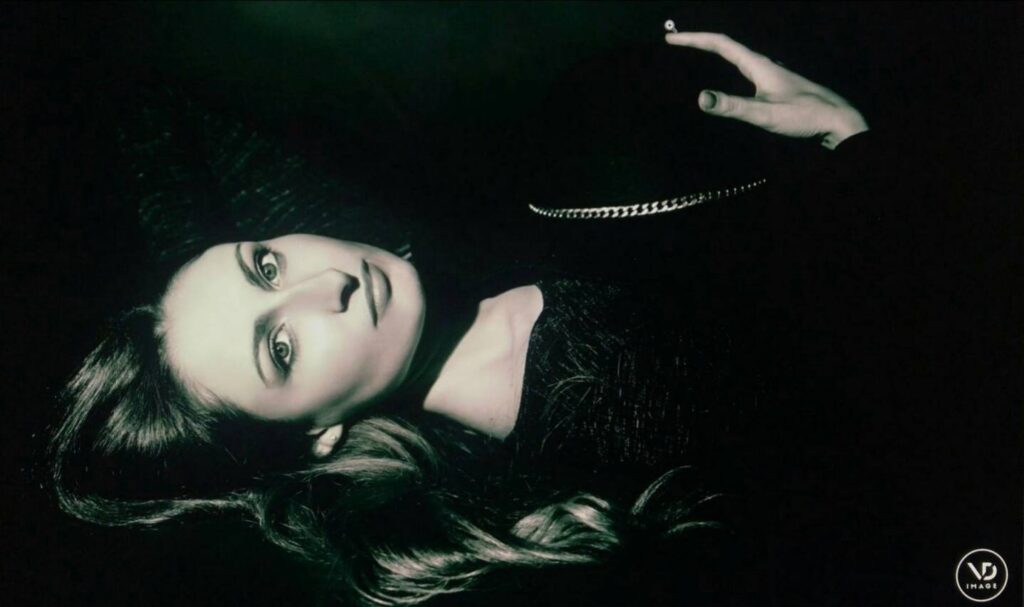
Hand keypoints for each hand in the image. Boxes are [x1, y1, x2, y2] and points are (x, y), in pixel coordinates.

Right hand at [665, 31, 867, 149]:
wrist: (839, 121)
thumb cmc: (806, 116)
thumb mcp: (766, 114)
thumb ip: (733, 106)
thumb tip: (701, 98)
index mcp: (759, 65)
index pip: (721, 44)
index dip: (694, 39)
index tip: (671, 39)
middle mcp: (764, 65)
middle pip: (726, 46)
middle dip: (699, 43)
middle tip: (676, 42)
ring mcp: (771, 76)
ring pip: (737, 57)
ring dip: (713, 53)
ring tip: (695, 53)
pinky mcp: (776, 88)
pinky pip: (745, 71)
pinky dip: (727, 67)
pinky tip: (730, 78)